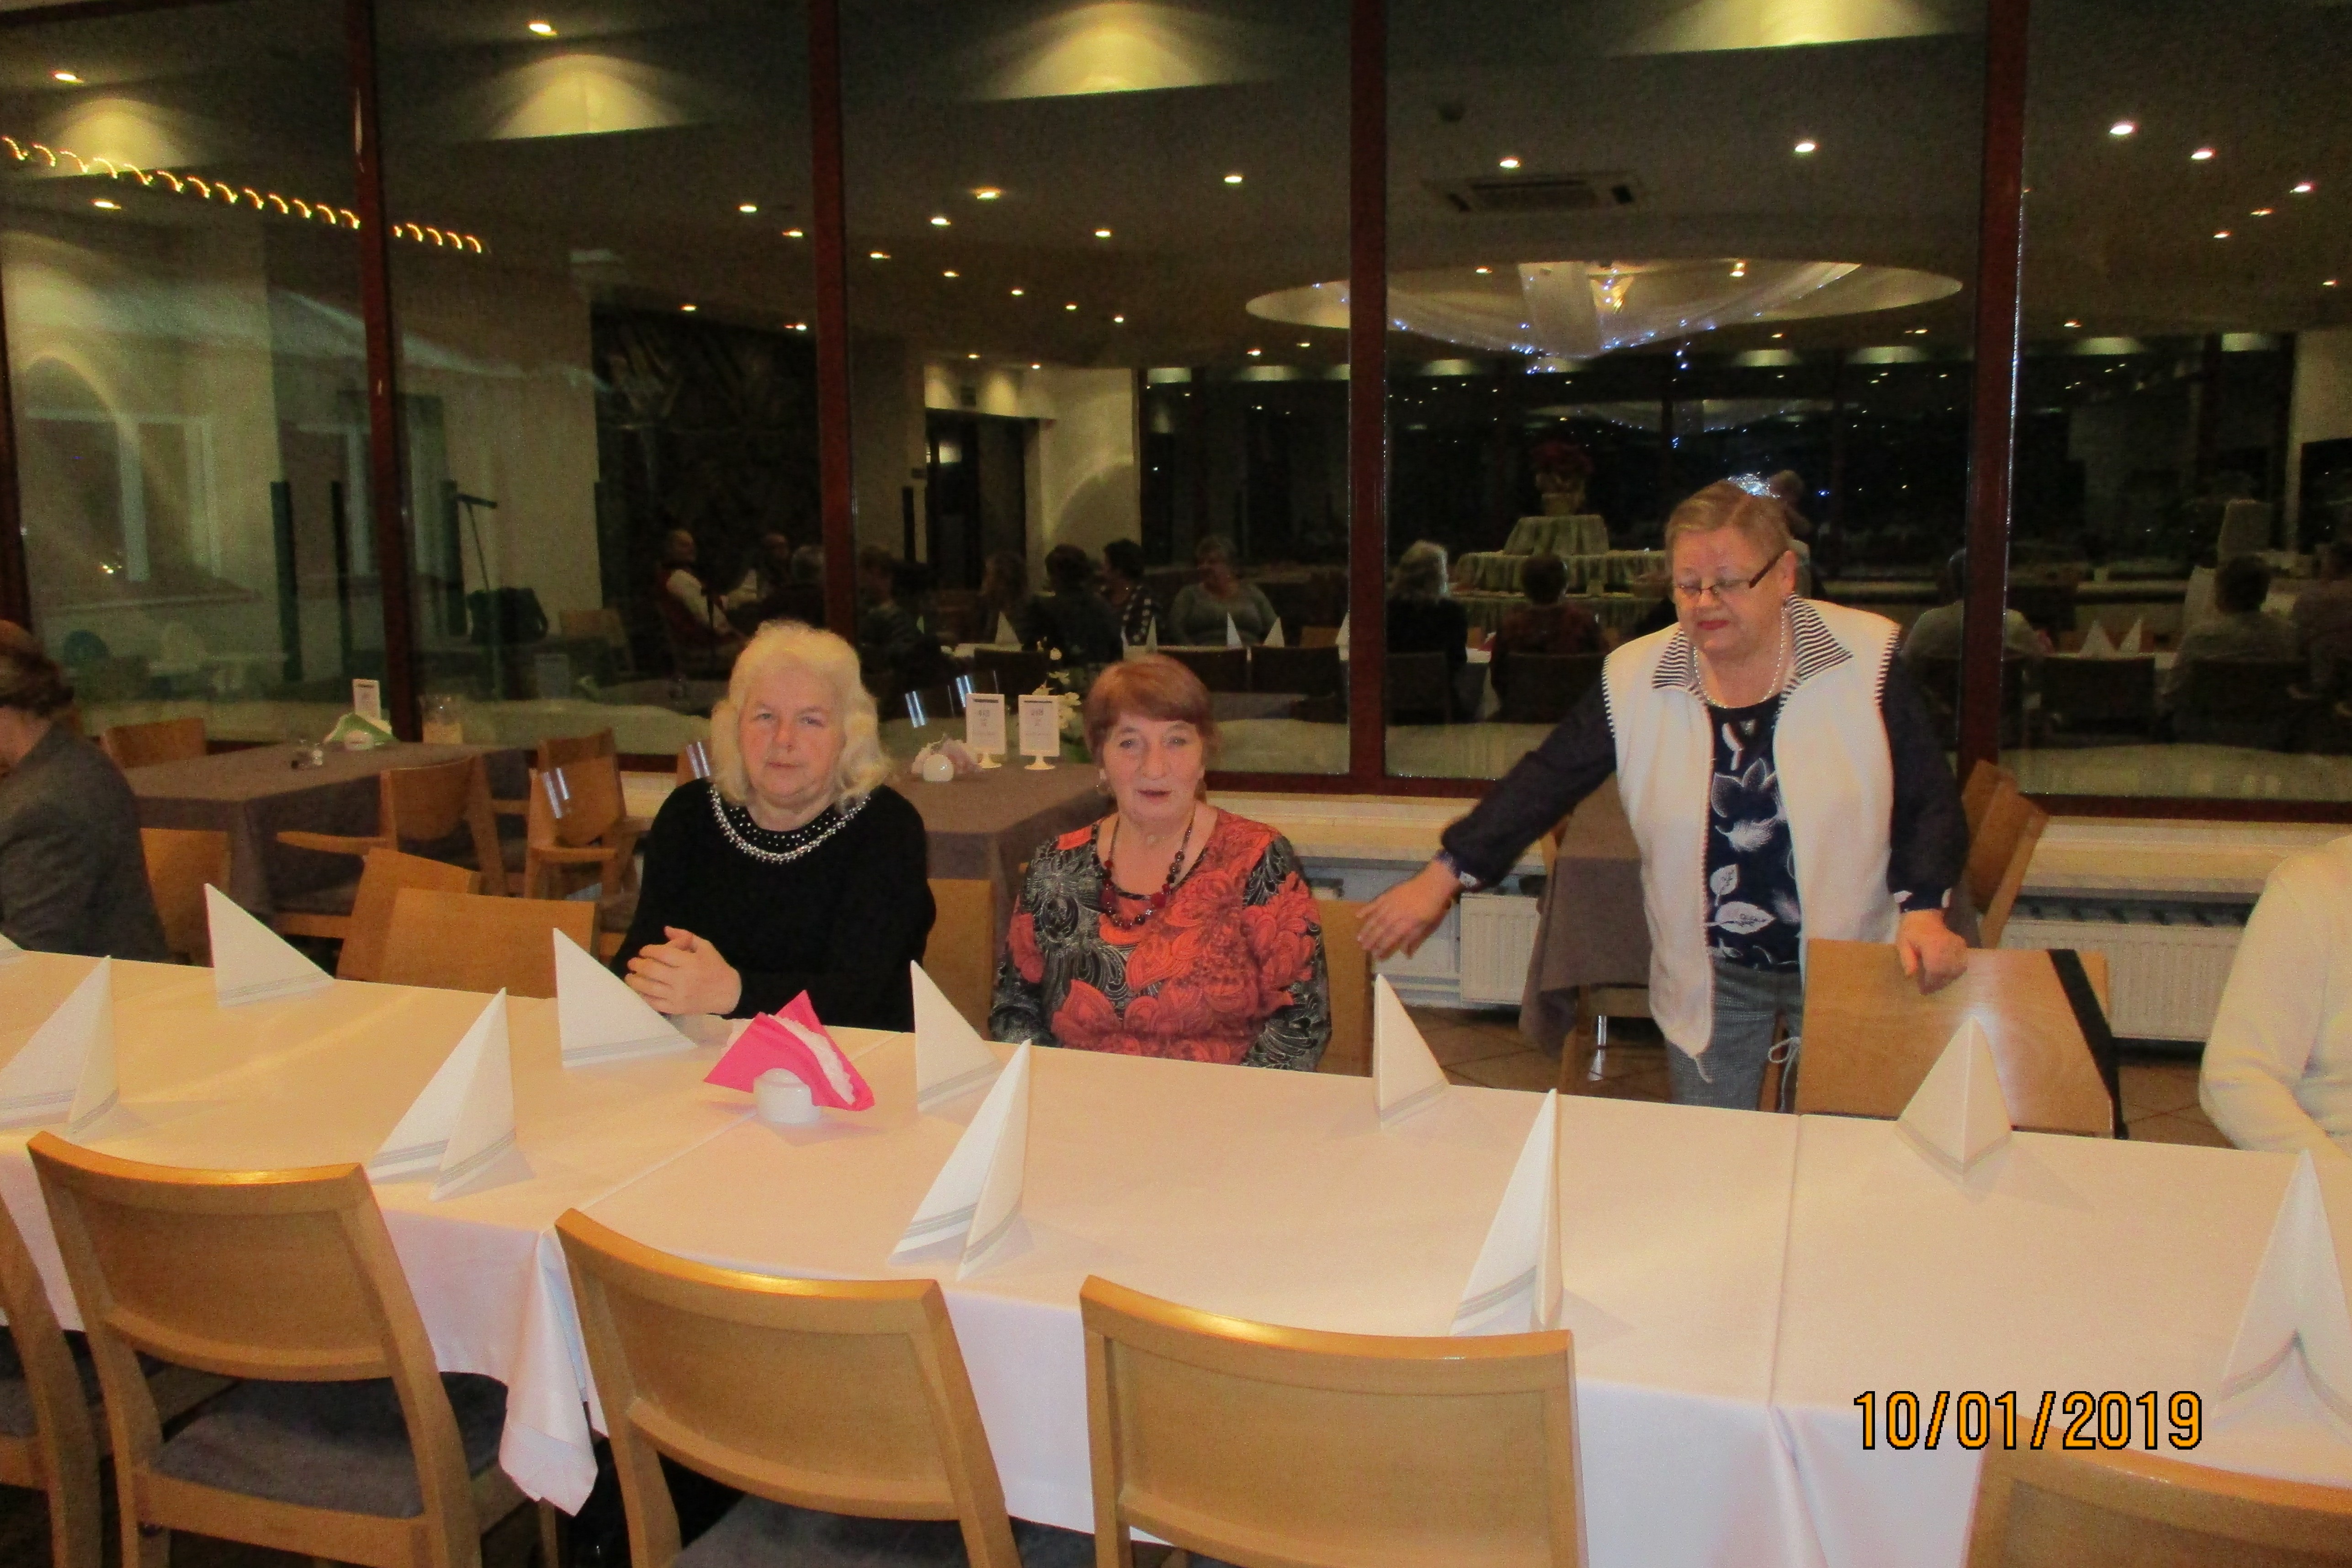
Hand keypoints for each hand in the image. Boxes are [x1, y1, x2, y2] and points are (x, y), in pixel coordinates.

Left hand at [624, 926, 742, 1014]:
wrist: (728, 993)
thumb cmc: (716, 967)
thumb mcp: (705, 947)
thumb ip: (685, 937)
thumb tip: (665, 930)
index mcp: (690, 962)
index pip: (662, 954)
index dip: (648, 950)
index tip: (644, 950)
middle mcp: (682, 979)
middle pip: (652, 970)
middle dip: (638, 964)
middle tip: (632, 962)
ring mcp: (678, 996)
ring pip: (649, 988)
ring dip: (635, 981)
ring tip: (630, 976)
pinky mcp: (676, 1008)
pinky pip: (654, 1003)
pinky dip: (643, 996)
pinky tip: (638, 990)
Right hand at [1358, 860, 1461, 959]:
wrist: (1432, 885)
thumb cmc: (1432, 907)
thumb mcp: (1427, 926)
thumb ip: (1414, 940)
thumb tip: (1406, 954)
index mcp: (1405, 925)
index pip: (1390, 939)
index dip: (1382, 948)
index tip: (1376, 956)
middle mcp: (1395, 916)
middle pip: (1380, 930)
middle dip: (1371, 940)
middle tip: (1363, 948)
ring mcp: (1389, 904)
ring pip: (1374, 919)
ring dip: (1366, 929)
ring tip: (1359, 937)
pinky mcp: (1387, 895)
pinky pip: (1374, 903)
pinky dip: (1365, 910)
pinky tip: (1358, 915)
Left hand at [1895, 909, 1967, 994]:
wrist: (1925, 915)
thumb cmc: (1911, 930)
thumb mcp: (1902, 943)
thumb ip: (1907, 959)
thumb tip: (1910, 975)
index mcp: (1933, 946)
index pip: (1935, 970)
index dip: (1930, 983)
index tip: (1923, 990)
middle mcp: (1948, 947)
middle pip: (1947, 973)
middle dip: (1938, 984)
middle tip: (1928, 990)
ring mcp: (1958, 946)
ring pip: (1956, 970)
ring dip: (1947, 979)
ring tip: (1935, 983)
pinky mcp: (1962, 946)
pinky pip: (1962, 964)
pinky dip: (1954, 972)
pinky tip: (1945, 975)